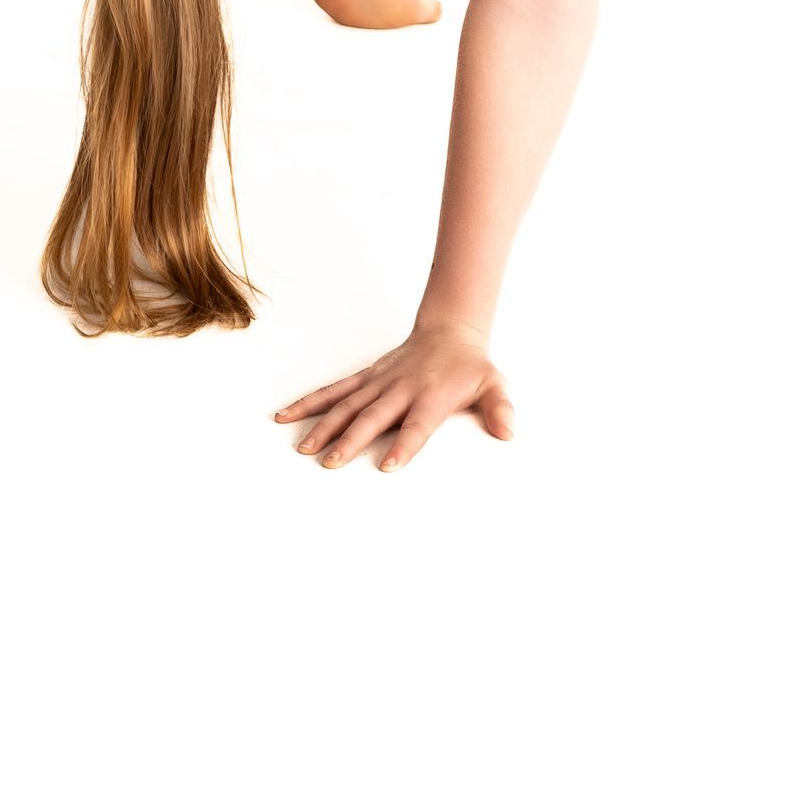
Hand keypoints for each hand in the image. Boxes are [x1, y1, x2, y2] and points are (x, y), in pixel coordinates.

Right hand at [274, 321, 514, 471]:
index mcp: (431, 396)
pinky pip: (335, 390)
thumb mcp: (493, 384)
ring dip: (324, 425)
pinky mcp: (366, 377)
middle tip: (331, 463)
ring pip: (347, 404)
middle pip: (373, 417)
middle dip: (352, 440)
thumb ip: (500, 408)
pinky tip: (286, 415)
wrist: (449, 331)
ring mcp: (379, 382)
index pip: (417, 425)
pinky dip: (310, 402)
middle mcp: (401, 389)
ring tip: (303, 448)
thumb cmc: (470, 367)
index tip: (386, 466)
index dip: (403, 444)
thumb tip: (509, 431)